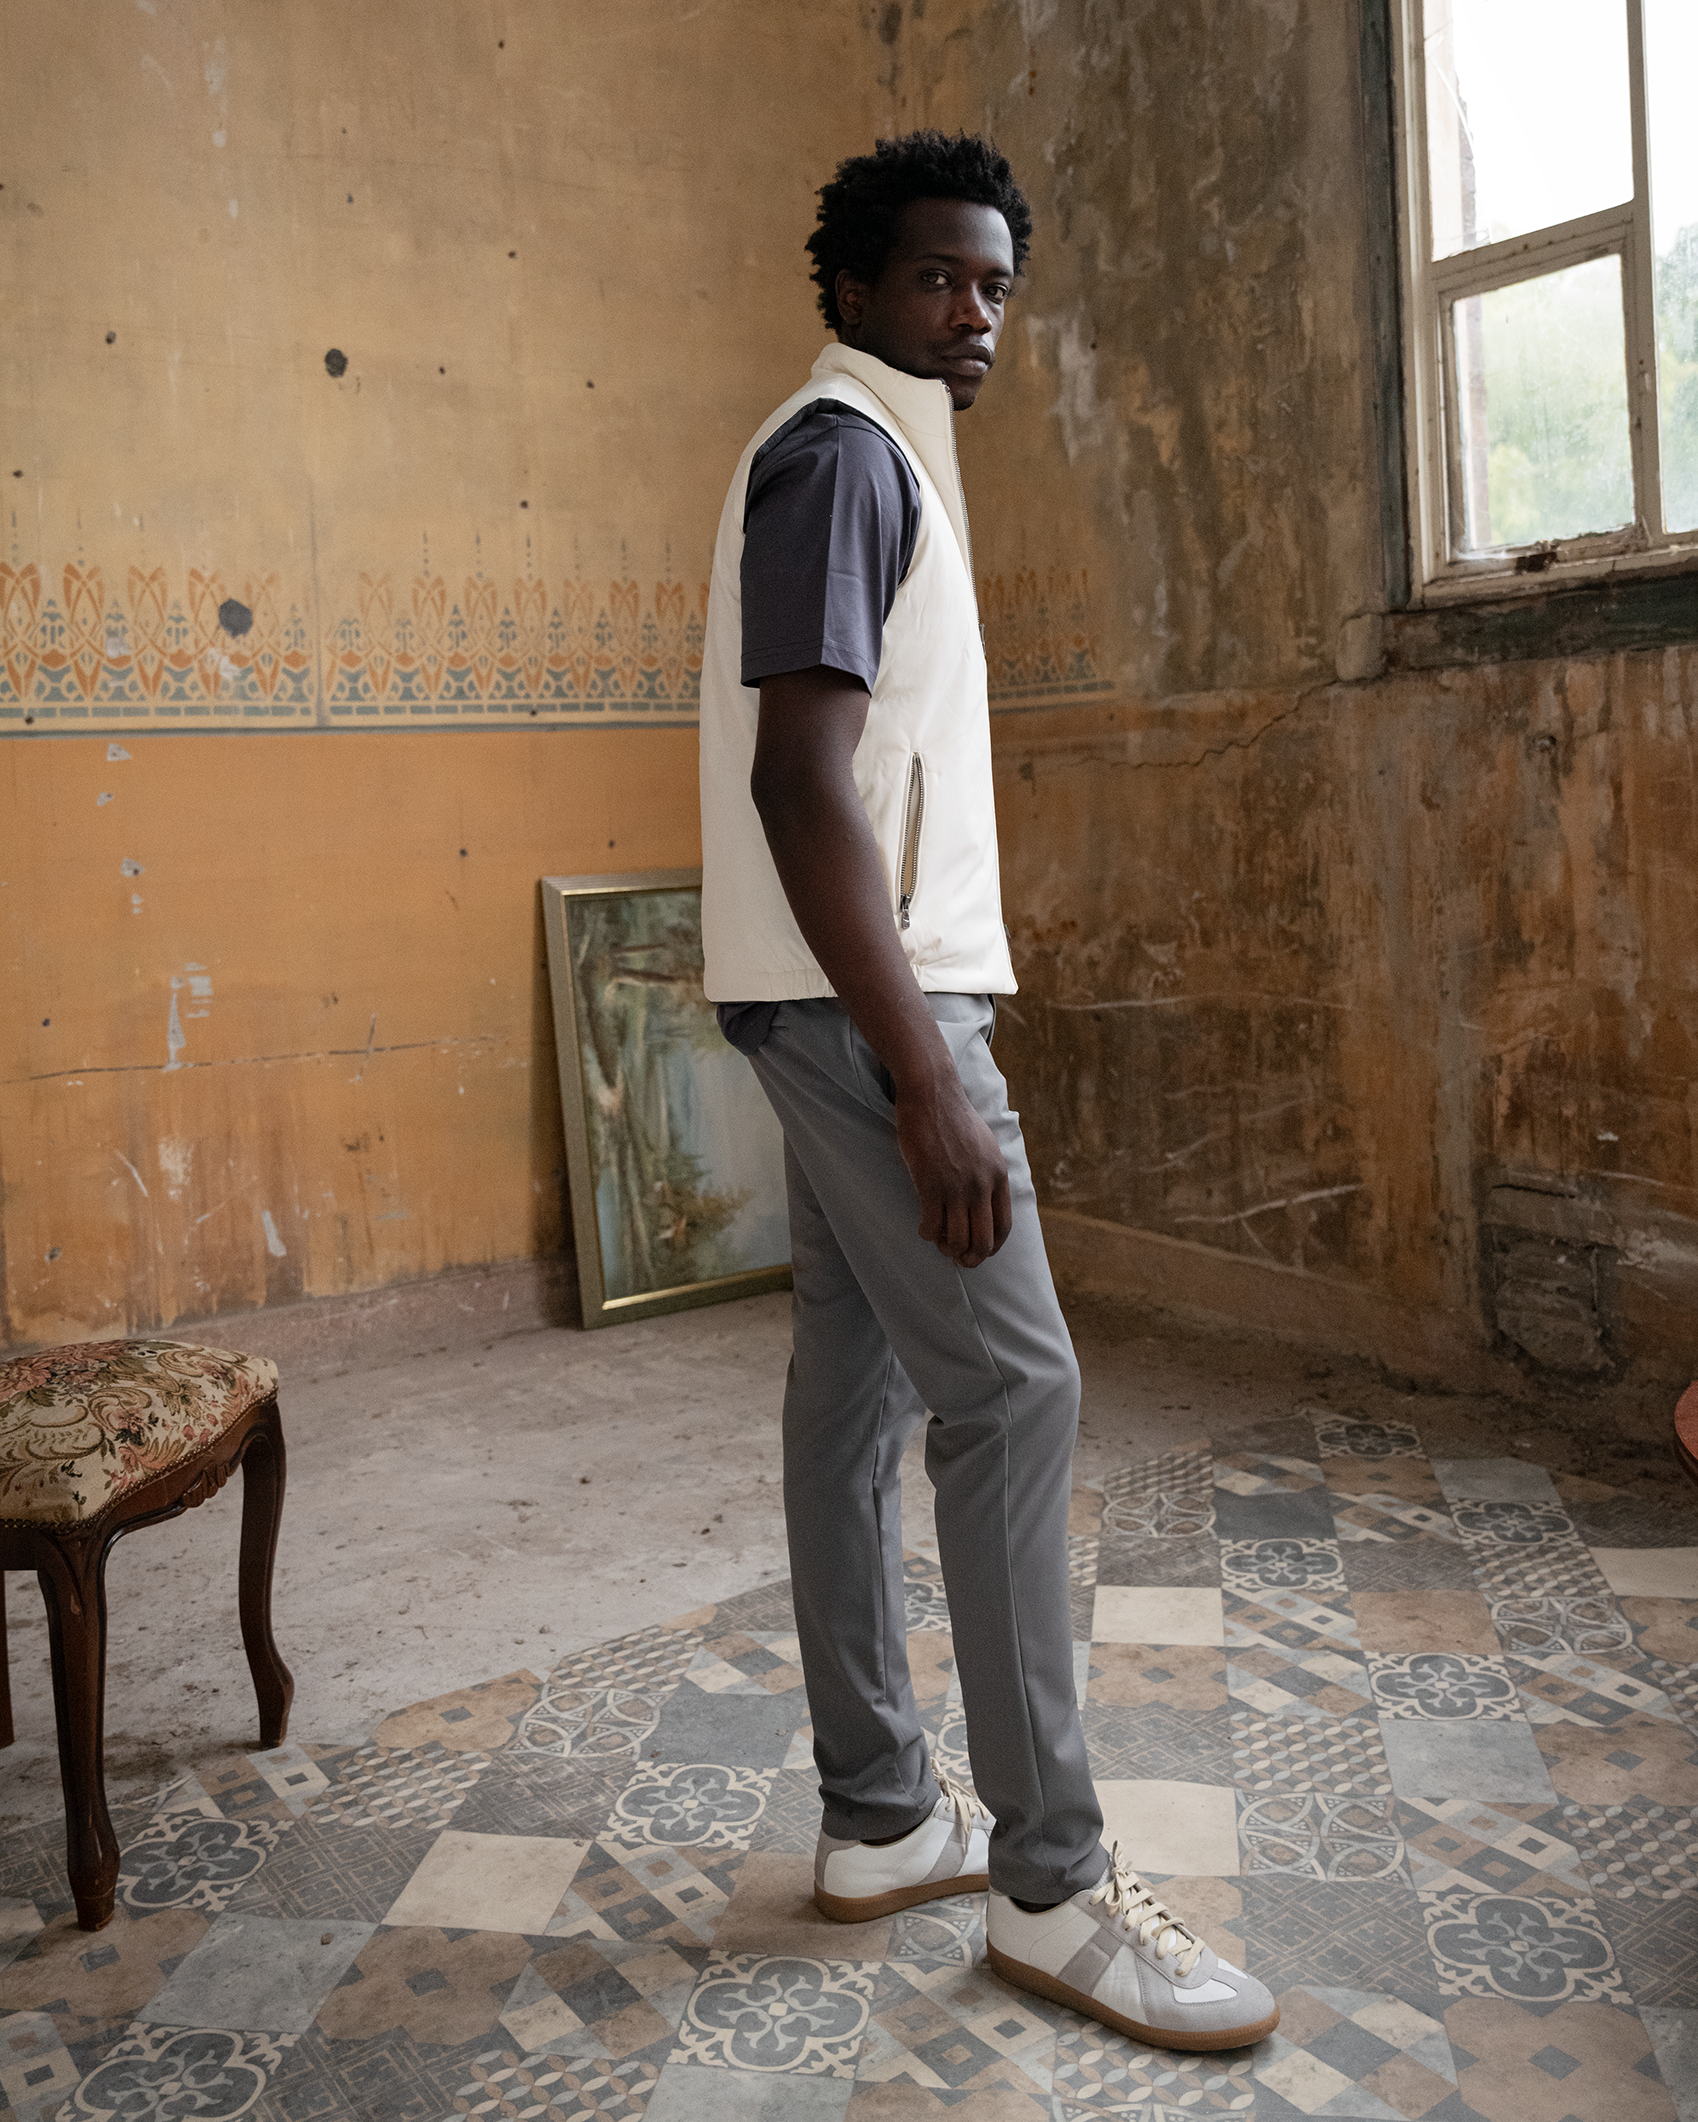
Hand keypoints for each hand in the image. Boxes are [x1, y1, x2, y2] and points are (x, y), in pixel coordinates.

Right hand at [894, 1073, 1012, 1268]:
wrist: (933, 1094)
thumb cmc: (954, 1118)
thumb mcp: (985, 1146)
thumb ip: (989, 1173)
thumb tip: (985, 1200)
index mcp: (998, 1176)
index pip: (1003, 1226)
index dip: (993, 1247)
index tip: (981, 1253)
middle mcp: (981, 1185)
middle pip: (983, 1240)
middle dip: (971, 1258)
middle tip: (960, 1260)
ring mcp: (956, 1186)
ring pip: (956, 1238)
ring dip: (947, 1248)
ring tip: (939, 1242)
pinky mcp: (930, 1184)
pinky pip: (931, 1224)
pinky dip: (927, 1233)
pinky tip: (923, 1227)